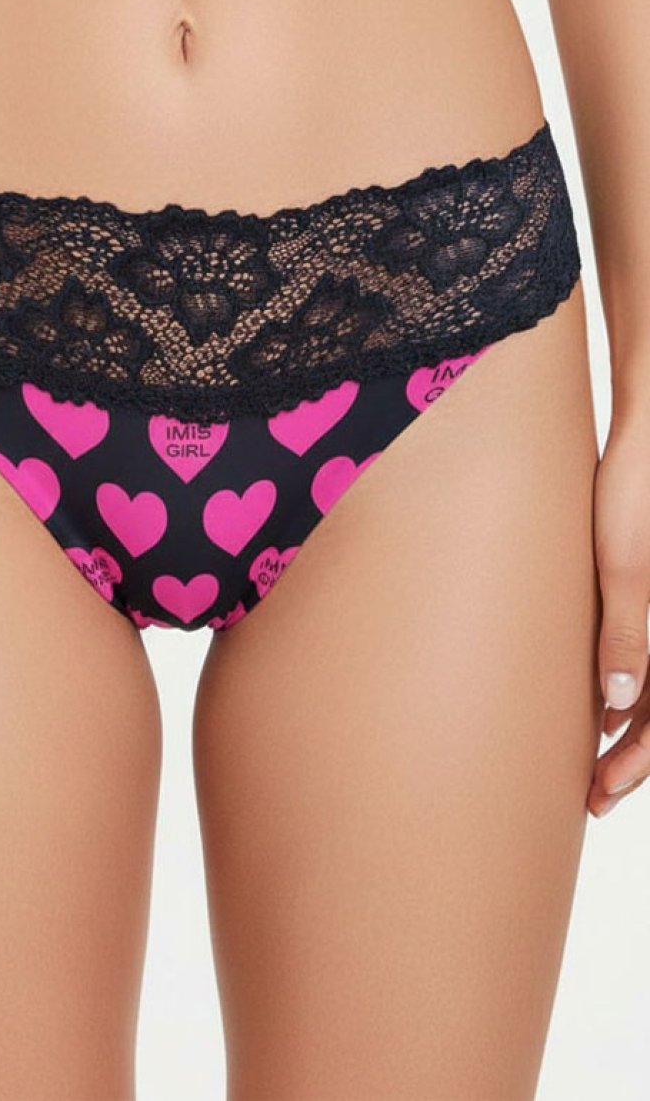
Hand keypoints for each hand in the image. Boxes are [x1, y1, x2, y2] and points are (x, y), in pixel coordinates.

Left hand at [588, 425, 649, 816]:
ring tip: (590, 765)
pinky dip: (629, 691)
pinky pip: (649, 657)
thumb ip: (628, 636)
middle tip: (591, 797)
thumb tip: (618, 707)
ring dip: (630, 730)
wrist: (648, 438)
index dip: (637, 762)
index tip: (599, 792)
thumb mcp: (625, 568)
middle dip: (631, 759)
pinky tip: (600, 708)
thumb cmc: (636, 495)